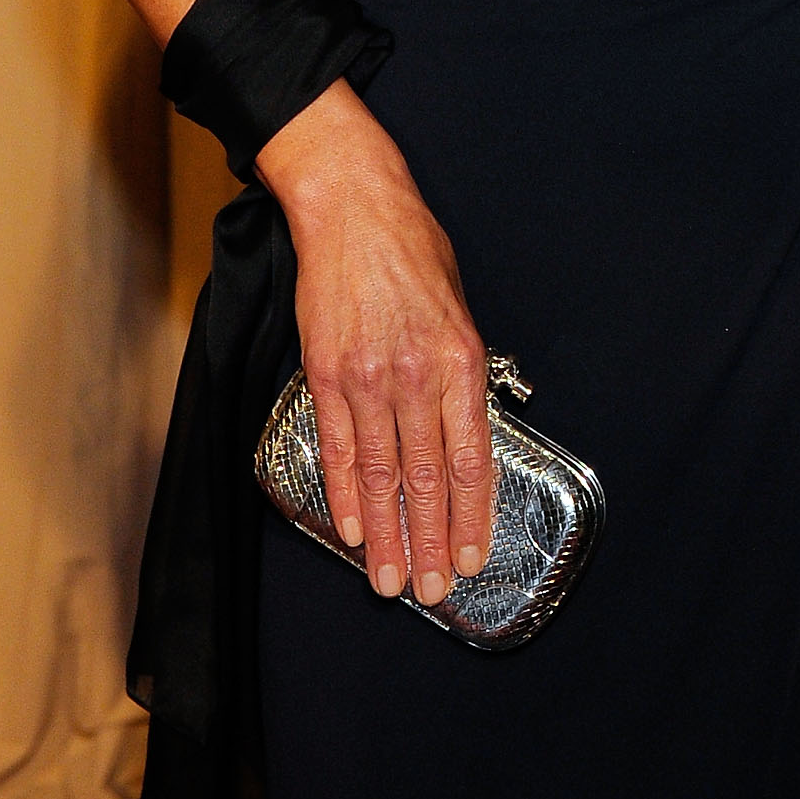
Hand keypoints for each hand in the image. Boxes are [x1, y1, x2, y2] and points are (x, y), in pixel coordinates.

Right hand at [257, 80, 492, 604]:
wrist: (354, 209)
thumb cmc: (413, 251)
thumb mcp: (459, 307)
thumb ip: (461, 371)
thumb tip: (465, 425)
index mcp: (460, 361)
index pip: (471, 458)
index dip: (472, 515)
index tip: (473, 555)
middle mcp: (416, 376)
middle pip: (427, 479)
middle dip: (430, 542)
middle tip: (431, 589)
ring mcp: (368, 379)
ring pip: (382, 476)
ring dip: (386, 534)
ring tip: (388, 578)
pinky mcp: (326, 374)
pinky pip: (339, 447)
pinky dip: (346, 494)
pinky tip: (352, 528)